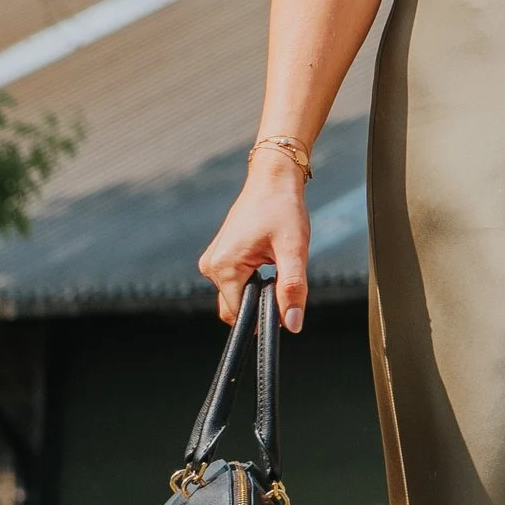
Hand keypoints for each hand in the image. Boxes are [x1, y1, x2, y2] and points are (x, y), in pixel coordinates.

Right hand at [199, 148, 311, 330]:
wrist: (273, 180)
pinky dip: (252, 280)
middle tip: (282, 276)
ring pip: (236, 296)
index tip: (284, 302)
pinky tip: (267, 260)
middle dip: (260, 303)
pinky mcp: (219, 257)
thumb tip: (292, 324)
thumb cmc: (282, 209)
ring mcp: (212, 261)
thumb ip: (292, 288)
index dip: (264, 316)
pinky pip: (235, 282)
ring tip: (275, 263)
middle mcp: (211, 266)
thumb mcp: (294, 249)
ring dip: (257, 290)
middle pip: (236, 308)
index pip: (240, 315)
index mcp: (224, 267)